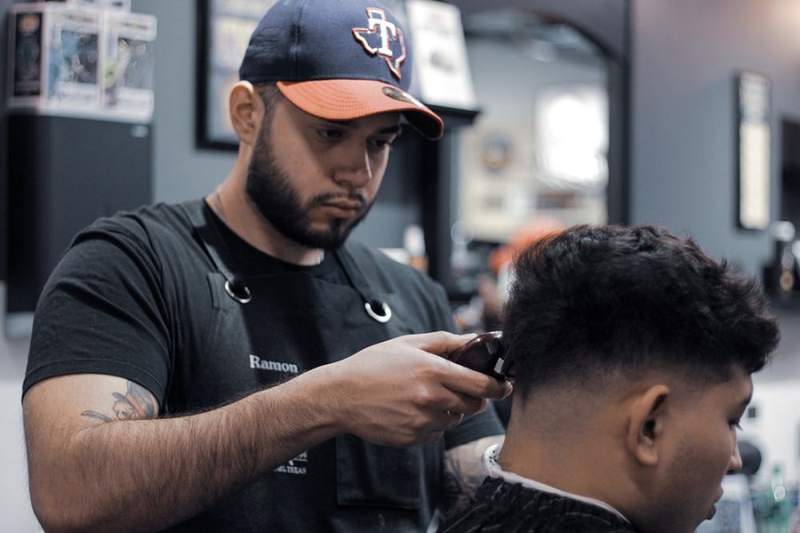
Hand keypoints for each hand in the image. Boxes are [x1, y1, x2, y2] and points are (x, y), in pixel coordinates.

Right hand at [324, 331, 510, 445]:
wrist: (340, 396)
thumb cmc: (373, 365)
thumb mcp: (408, 344)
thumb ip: (445, 341)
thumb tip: (474, 339)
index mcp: (433, 371)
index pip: (482, 385)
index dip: (498, 386)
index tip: (504, 385)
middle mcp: (431, 398)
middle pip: (473, 405)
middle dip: (474, 397)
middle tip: (462, 388)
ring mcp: (422, 422)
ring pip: (454, 419)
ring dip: (450, 409)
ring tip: (426, 396)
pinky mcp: (413, 438)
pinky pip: (436, 432)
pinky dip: (431, 422)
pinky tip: (411, 409)